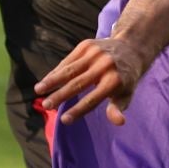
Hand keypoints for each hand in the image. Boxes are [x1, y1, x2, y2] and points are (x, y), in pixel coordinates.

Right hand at [36, 37, 151, 125]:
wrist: (129, 47)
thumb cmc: (125, 78)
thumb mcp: (127, 94)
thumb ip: (118, 107)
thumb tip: (119, 122)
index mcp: (115, 81)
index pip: (93, 99)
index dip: (78, 110)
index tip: (64, 121)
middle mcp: (104, 66)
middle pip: (78, 84)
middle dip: (60, 95)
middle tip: (46, 106)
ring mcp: (94, 54)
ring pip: (69, 70)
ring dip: (52, 81)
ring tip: (38, 91)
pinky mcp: (86, 45)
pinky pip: (68, 60)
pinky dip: (57, 71)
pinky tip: (46, 80)